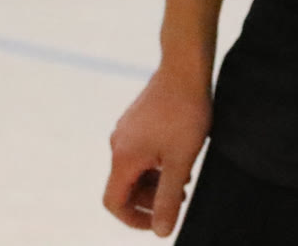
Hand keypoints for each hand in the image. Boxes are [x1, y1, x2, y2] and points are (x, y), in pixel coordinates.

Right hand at [104, 68, 211, 235]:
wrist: (184, 69)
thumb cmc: (184, 114)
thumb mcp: (180, 162)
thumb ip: (169, 198)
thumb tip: (161, 231)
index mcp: (123, 157)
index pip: (114, 202)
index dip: (133, 219)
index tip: (157, 222)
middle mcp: (118, 144)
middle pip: (124, 187)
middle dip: (148, 200)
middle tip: (179, 200)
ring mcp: (125, 130)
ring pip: (133, 169)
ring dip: (154, 182)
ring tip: (183, 180)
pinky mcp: (135, 120)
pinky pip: (138, 152)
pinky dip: (154, 164)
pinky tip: (178, 157)